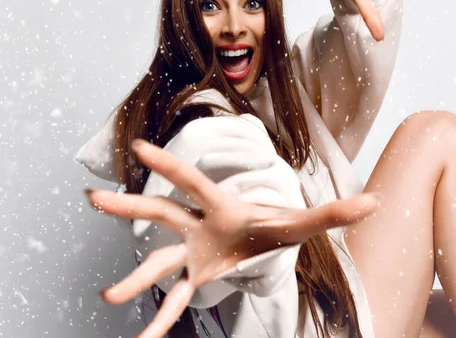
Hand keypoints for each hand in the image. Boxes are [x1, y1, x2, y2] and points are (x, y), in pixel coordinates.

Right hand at [86, 138, 380, 337]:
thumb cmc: (272, 223)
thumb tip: (375, 202)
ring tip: (108, 296)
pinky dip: (159, 321)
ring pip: (158, 262)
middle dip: (127, 206)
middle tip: (92, 199)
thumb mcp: (299, 221)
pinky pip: (173, 300)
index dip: (168, 166)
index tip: (138, 147)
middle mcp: (197, 224)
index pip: (191, 181)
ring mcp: (192, 251)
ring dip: (136, 279)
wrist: (257, 237)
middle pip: (159, 214)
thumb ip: (332, 213)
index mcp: (219, 205)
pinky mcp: (195, 275)